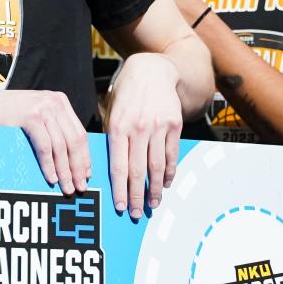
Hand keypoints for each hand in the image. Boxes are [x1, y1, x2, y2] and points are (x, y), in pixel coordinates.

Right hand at [0, 90, 90, 194]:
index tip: (86, 175)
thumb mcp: (36, 116)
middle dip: (78, 167)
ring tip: (66, 188)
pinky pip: (45, 146)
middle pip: (75, 141)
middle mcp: (54, 102)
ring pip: (61, 146)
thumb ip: (53, 127)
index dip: (84, 157)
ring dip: (65, 170)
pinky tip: (51, 178)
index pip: (79, 133)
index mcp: (59, 101)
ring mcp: (42, 108)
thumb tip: (72, 157)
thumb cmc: (7, 116)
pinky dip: (49, 165)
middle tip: (80, 187)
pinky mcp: (30, 116)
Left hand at [104, 53, 181, 217]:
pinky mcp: (174, 125)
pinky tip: (166, 183)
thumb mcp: (112, 111)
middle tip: (137, 214)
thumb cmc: (127, 93)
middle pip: (137, 171)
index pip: (117, 166)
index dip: (119, 189)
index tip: (120, 206)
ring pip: (156, 166)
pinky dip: (169, 172)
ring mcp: (158, 127)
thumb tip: (107, 166)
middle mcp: (138, 128)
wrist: (152, 69)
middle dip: (137, 196)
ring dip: (155, 189)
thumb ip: (111, 136)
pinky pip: (171, 155)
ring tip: (153, 204)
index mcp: (118, 127)